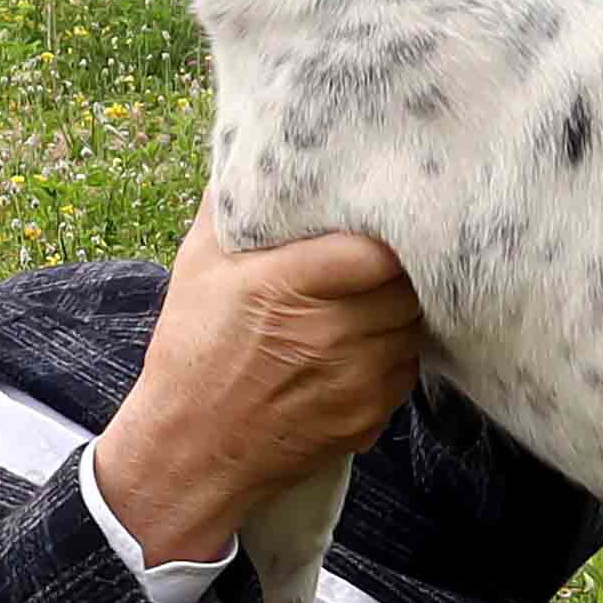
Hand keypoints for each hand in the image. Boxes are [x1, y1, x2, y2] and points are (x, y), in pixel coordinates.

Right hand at [89, 195, 420, 565]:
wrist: (190, 451)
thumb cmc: (192, 351)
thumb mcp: (198, 266)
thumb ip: (230, 204)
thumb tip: (255, 150)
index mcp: (289, 284)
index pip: (379, 249)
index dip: (386, 236)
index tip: (380, 226)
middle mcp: (331, 332)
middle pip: (406, 287)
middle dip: (398, 274)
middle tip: (379, 265)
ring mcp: (355, 379)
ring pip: (412, 328)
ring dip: (399, 315)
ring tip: (369, 305)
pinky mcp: (368, 417)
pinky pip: (404, 372)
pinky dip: (391, 358)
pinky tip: (360, 350)